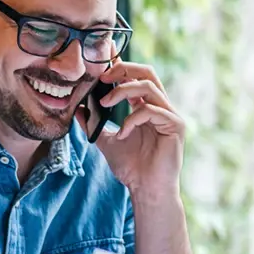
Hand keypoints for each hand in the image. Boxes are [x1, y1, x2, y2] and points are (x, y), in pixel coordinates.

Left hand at [76, 61, 184, 200]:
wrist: (146, 190)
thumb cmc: (131, 168)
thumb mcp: (106, 141)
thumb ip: (94, 124)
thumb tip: (78, 109)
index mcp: (146, 106)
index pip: (136, 77)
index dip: (120, 66)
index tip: (100, 63)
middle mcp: (160, 107)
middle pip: (147, 72)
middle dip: (124, 69)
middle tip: (102, 77)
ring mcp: (170, 115)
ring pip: (148, 86)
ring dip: (123, 90)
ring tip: (104, 103)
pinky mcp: (176, 125)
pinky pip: (151, 111)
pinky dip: (132, 119)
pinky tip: (122, 133)